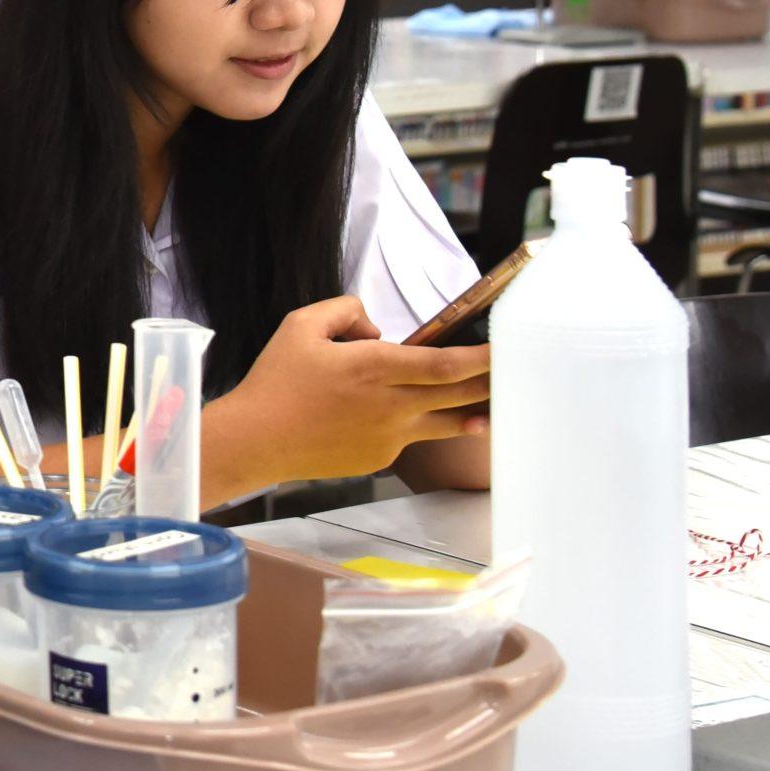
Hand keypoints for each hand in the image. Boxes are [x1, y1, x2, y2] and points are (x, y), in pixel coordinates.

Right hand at [210, 296, 491, 491]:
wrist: (255, 439)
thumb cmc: (275, 381)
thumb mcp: (300, 325)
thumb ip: (345, 311)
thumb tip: (375, 328)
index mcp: (372, 367)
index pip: (443, 364)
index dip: (480, 357)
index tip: (504, 348)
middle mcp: (389, 406)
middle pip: (457, 394)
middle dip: (489, 382)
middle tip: (514, 372)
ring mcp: (388, 437)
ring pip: (444, 423)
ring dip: (472, 413)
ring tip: (491, 409)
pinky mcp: (379, 459)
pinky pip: (407, 437)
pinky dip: (413, 424)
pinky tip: (401, 418)